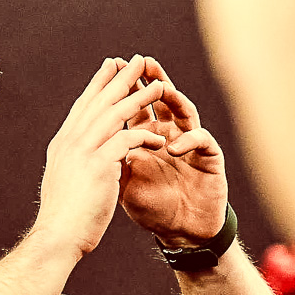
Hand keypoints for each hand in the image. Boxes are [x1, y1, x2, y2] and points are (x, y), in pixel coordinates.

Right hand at [33, 56, 168, 257]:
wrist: (57, 237)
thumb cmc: (63, 218)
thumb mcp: (66, 182)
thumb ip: (74, 164)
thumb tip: (81, 159)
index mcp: (63, 144)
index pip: (83, 106)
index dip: (98, 85)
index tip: (111, 66)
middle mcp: (70, 142)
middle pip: (99, 102)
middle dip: (119, 79)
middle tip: (136, 60)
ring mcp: (83, 152)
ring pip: (114, 115)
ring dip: (139, 98)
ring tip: (159, 84)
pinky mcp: (99, 165)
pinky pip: (127, 141)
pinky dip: (144, 136)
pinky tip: (160, 137)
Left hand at [117, 58, 227, 246]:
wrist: (181, 232)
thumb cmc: (154, 207)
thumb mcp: (124, 182)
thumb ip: (110, 160)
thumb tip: (85, 143)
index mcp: (148, 137)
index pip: (135, 106)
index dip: (124, 88)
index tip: (111, 68)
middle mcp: (171, 133)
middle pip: (161, 100)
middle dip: (150, 81)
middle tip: (141, 62)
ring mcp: (191, 143)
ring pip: (184, 112)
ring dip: (174, 99)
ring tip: (161, 89)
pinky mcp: (210, 157)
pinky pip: (201, 140)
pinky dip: (187, 140)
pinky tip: (172, 145)